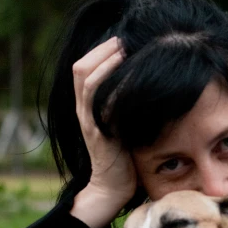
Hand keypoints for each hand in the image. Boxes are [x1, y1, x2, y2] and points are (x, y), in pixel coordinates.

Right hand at [70, 37, 136, 227]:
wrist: (114, 189)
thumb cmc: (126, 155)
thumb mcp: (124, 121)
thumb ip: (127, 101)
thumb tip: (147, 78)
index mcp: (87, 106)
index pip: (83, 68)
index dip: (100, 50)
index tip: (123, 39)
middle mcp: (83, 110)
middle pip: (80, 68)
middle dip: (102, 49)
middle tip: (125, 39)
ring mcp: (89, 121)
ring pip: (86, 81)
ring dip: (106, 61)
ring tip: (125, 49)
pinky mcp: (99, 132)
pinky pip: (99, 103)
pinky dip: (112, 85)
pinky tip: (130, 75)